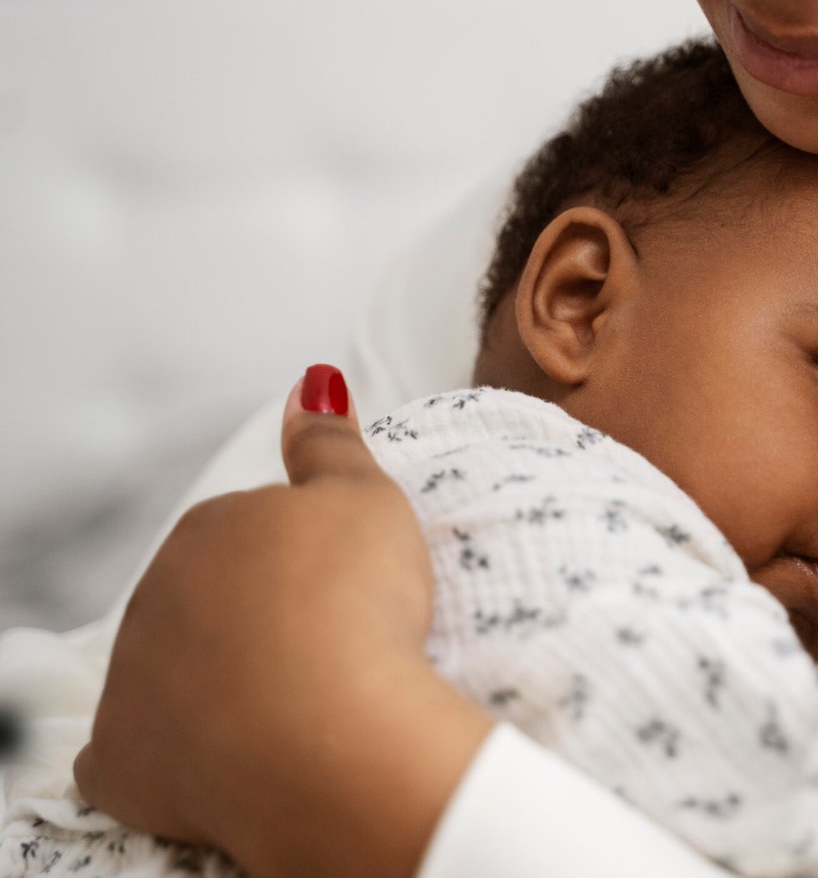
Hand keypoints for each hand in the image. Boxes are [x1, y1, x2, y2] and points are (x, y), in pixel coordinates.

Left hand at [74, 366, 492, 877]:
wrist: (332, 734)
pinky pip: (132, 755)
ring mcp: (135, 681)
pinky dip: (165, 752)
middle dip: (255, 616)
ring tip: (297, 705)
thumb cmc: (357, 604)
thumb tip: (310, 378)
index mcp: (209, 530)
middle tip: (330, 645)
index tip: (348, 588)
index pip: (250, 531)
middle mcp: (156, 596)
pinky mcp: (127, 762)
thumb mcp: (366, 499)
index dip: (304, 559)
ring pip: (173, 671)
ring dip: (220, 680)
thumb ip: (329, 440)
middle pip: (207, 599)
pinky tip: (210, 756)